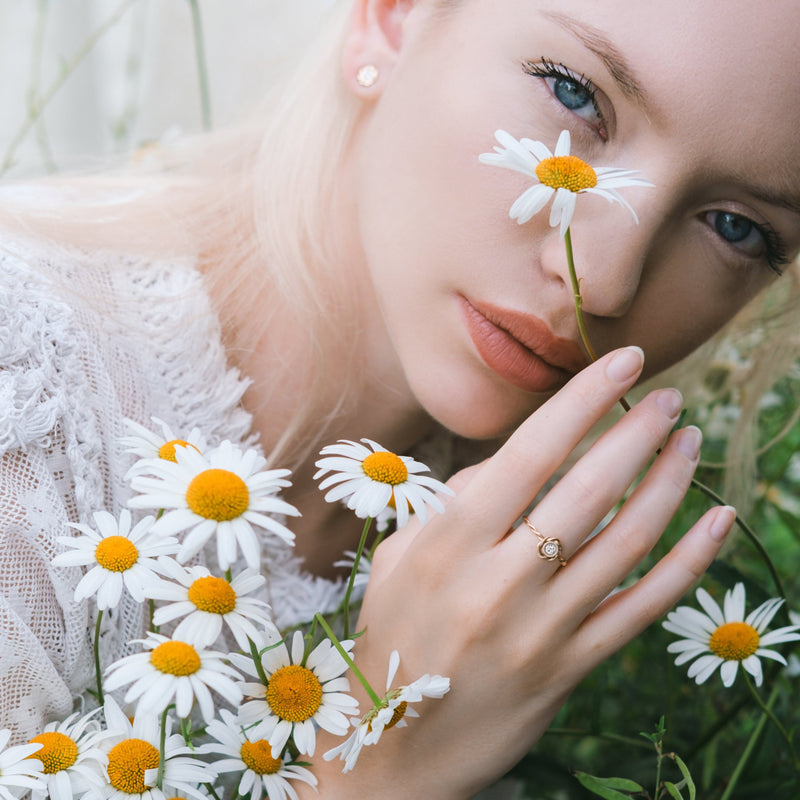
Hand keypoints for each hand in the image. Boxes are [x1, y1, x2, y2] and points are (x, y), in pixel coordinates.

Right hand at [310, 346, 732, 798]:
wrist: (394, 747)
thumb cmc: (391, 635)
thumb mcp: (399, 558)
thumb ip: (452, 503)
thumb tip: (514, 456)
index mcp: (447, 544)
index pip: (529, 454)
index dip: (582, 401)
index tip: (622, 362)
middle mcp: (497, 583)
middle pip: (588, 491)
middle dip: (637, 433)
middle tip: (670, 397)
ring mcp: (541, 630)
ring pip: (626, 543)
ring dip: (669, 484)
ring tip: (691, 441)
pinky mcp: (571, 669)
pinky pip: (642, 608)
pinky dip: (689, 562)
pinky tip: (718, 522)